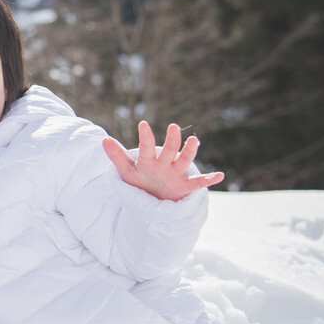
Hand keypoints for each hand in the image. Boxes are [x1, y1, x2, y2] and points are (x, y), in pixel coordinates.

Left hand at [102, 121, 224, 200]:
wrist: (152, 199)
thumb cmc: (139, 182)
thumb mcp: (126, 171)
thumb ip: (116, 156)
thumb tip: (103, 139)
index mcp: (148, 160)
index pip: (146, 147)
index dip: (144, 137)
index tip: (143, 124)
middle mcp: (164, 164)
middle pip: (169, 150)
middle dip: (171, 140)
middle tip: (173, 127)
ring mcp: (176, 174)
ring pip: (184, 161)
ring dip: (189, 152)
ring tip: (194, 141)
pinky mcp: (184, 187)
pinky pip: (198, 183)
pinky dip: (209, 180)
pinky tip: (220, 175)